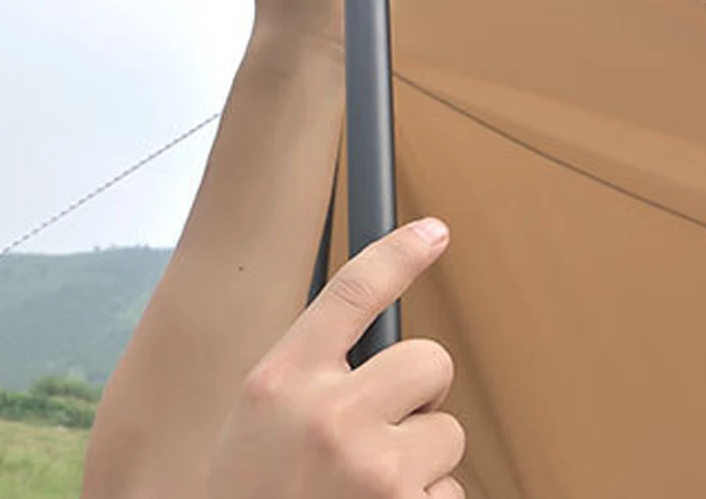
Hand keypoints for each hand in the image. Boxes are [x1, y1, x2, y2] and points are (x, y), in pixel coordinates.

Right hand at [207, 219, 465, 498]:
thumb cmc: (253, 497)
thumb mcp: (260, 420)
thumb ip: (311, 377)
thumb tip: (382, 352)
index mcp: (282, 380)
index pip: (351, 291)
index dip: (399, 253)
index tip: (436, 232)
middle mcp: (329, 416)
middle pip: (429, 361)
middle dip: (420, 392)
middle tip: (386, 427)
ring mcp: (373, 471)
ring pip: (447, 433)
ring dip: (421, 462)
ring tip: (368, 494)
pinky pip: (452, 495)